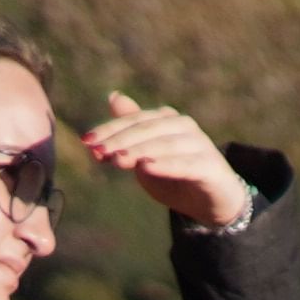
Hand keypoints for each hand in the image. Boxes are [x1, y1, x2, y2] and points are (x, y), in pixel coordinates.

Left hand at [76, 96, 250, 231]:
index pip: (134, 120)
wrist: (211, 203)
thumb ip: (130, 130)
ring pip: (164, 145)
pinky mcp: (211, 167)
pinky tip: (146, 167)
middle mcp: (185, 127)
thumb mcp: (146, 154)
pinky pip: (185, 164)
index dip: (109, 130)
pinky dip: (165, 165)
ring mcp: (201, 145)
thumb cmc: (174, 176)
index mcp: (167, 119)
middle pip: (147, 129)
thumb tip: (113, 96)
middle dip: (120, 140)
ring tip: (117, 159)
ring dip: (138, 152)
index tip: (87, 142)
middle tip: (98, 152)